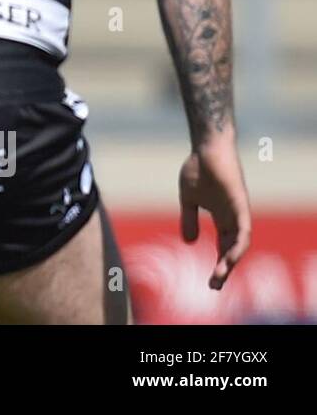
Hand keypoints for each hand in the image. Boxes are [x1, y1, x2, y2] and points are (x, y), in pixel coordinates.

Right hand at [178, 140, 250, 289]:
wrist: (206, 147)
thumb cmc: (199, 169)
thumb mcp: (189, 199)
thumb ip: (190, 220)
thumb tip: (189, 242)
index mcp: (221, 218)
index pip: (223, 247)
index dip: (218, 264)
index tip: (211, 281)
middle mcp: (233, 218)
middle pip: (232, 249)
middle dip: (224, 269)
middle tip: (214, 285)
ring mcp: (238, 212)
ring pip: (240, 244)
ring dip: (231, 261)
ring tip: (219, 274)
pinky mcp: (240, 204)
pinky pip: (244, 229)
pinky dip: (239, 244)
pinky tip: (231, 257)